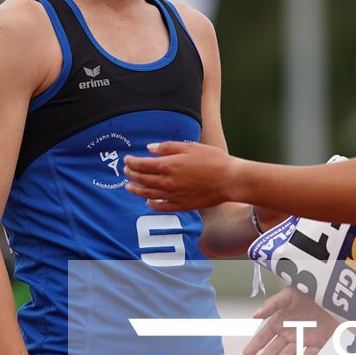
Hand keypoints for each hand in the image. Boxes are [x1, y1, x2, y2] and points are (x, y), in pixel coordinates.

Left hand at [123, 141, 239, 211]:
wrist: (229, 180)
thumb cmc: (213, 160)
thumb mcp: (190, 147)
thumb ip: (167, 148)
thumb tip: (149, 148)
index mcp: (168, 165)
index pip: (142, 165)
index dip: (132, 162)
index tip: (127, 159)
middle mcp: (167, 182)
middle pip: (142, 180)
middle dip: (131, 175)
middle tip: (126, 171)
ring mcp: (174, 196)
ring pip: (148, 195)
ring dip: (136, 190)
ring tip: (129, 187)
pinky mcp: (182, 206)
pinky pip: (162, 207)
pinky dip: (152, 205)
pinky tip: (148, 202)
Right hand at [242, 286, 345, 354]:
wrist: (332, 294)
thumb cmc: (308, 291)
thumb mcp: (287, 295)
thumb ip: (271, 305)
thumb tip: (255, 316)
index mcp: (280, 321)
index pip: (264, 335)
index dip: (256, 344)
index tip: (247, 353)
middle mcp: (289, 331)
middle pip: (275, 347)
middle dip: (267, 354)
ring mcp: (303, 338)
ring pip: (290, 352)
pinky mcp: (317, 342)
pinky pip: (310, 354)